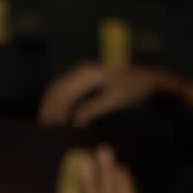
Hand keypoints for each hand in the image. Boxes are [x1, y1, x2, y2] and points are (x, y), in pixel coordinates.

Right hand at [39, 62, 192, 127]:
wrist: (147, 78)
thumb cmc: (133, 89)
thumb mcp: (114, 101)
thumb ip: (92, 110)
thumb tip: (75, 122)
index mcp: (89, 74)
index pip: (64, 93)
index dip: (54, 109)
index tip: (48, 124)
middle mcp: (84, 68)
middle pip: (59, 88)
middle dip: (50, 106)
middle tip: (45, 124)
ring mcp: (85, 69)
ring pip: (61, 86)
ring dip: (54, 102)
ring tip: (50, 119)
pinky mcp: (87, 73)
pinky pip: (68, 85)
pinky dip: (62, 98)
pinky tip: (61, 110)